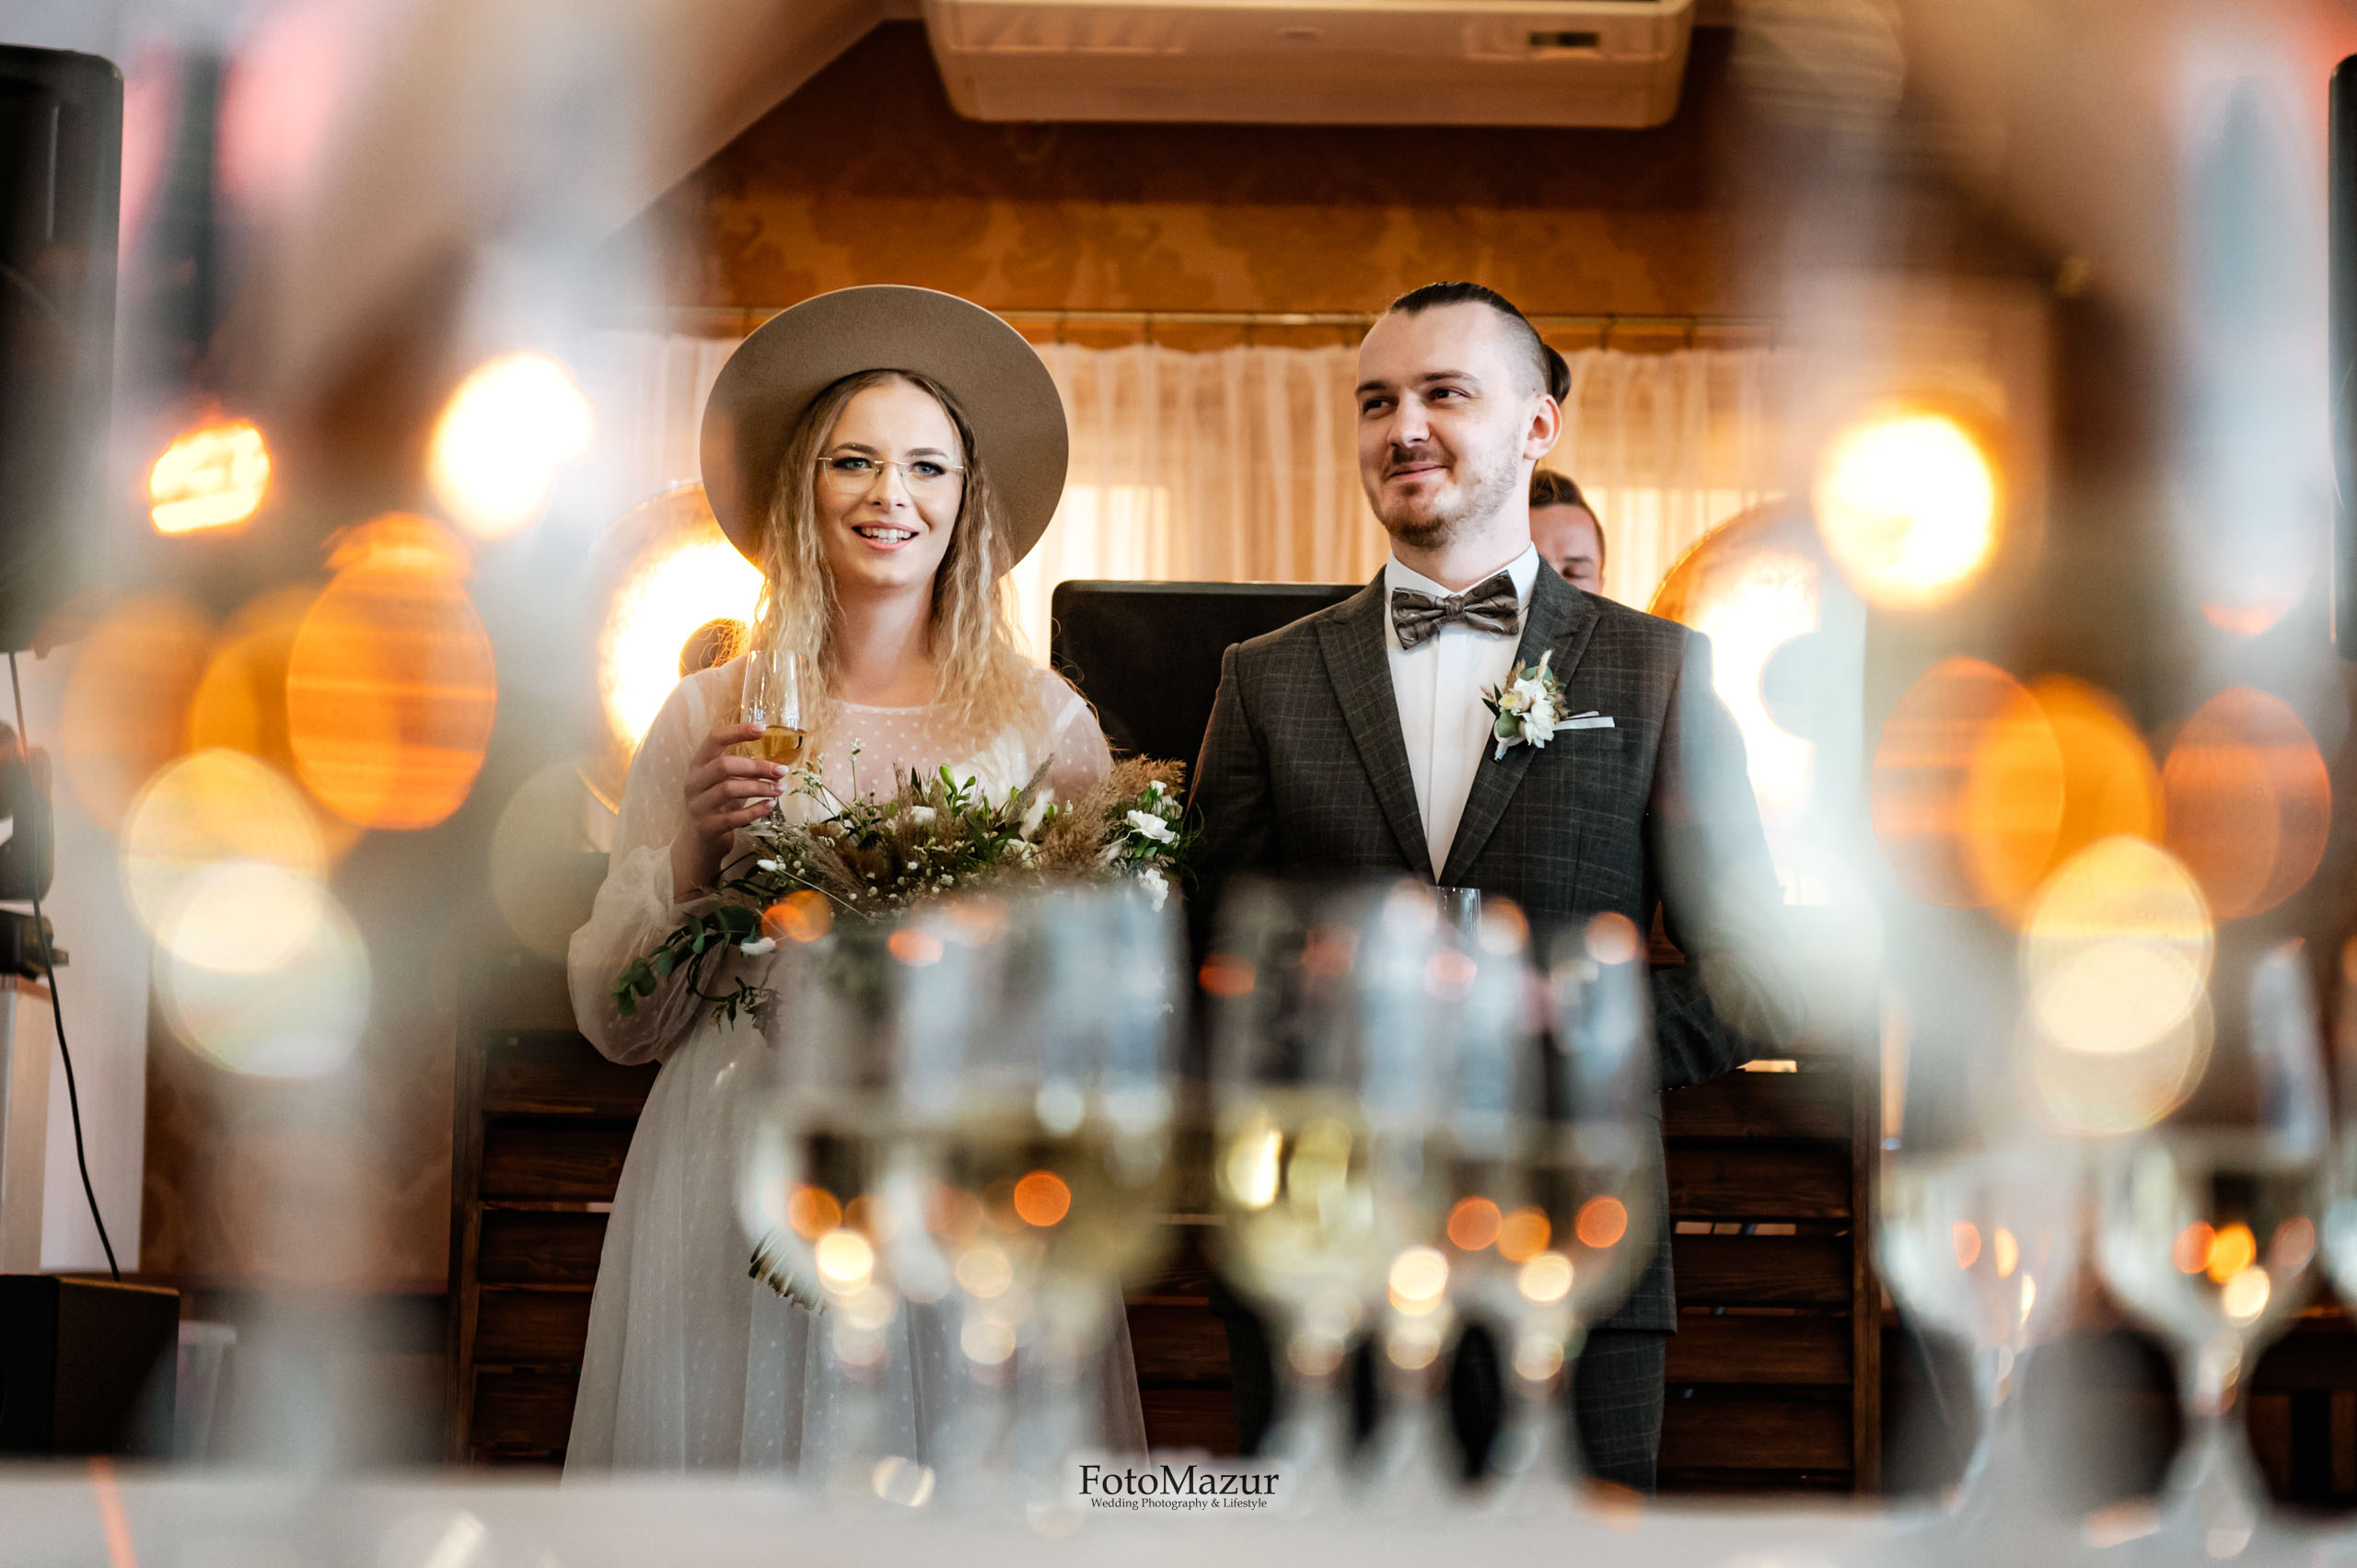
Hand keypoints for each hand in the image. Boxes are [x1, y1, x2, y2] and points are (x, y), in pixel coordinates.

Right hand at [671, 722, 784, 899]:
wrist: (698, 845)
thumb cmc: (717, 807)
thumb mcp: (725, 784)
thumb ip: (743, 772)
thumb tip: (779, 763)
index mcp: (698, 766)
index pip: (713, 739)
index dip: (737, 731)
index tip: (762, 729)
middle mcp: (694, 783)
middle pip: (724, 766)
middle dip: (756, 766)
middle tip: (781, 770)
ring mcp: (698, 806)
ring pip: (729, 790)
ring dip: (759, 788)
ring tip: (780, 789)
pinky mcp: (707, 828)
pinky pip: (734, 817)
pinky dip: (756, 810)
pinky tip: (771, 806)